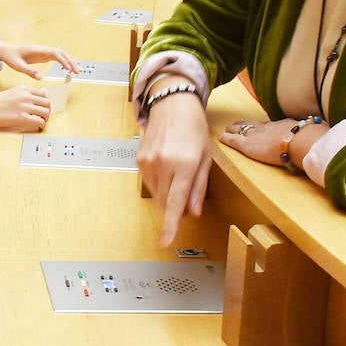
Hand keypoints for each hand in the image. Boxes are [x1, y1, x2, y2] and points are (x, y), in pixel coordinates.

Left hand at [0, 41, 80, 78]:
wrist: (5, 50)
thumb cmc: (11, 57)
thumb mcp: (18, 66)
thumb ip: (29, 71)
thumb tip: (41, 78)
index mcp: (38, 50)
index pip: (55, 54)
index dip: (64, 60)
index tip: (70, 69)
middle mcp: (43, 49)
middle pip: (61, 53)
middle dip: (71, 62)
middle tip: (79, 72)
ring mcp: (44, 51)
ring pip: (61, 55)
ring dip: (70, 61)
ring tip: (79, 70)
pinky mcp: (43, 55)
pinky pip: (57, 57)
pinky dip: (65, 61)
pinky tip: (71, 67)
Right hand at [0, 86, 50, 131]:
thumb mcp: (12, 92)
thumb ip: (23, 95)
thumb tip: (34, 103)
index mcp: (24, 88)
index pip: (43, 94)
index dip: (44, 103)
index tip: (41, 108)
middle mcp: (26, 95)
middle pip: (47, 103)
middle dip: (47, 111)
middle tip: (43, 116)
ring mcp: (25, 106)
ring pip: (46, 112)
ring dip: (45, 118)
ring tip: (40, 122)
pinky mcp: (22, 117)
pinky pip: (40, 121)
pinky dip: (41, 125)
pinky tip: (37, 127)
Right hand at [135, 88, 210, 247]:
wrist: (172, 104)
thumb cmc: (194, 128)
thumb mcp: (206, 157)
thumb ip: (199, 187)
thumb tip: (193, 212)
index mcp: (186, 164)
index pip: (176, 202)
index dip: (171, 224)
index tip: (166, 240)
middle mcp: (164, 164)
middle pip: (166, 202)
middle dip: (176, 206)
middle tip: (187, 192)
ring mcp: (149, 162)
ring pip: (157, 194)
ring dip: (167, 193)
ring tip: (177, 171)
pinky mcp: (139, 160)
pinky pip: (149, 183)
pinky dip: (159, 182)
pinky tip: (166, 166)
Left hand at [220, 117, 329, 169]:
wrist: (304, 142)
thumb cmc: (314, 140)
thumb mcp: (316, 134)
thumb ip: (316, 135)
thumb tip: (326, 137)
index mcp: (285, 125)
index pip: (271, 125)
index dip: (263, 126)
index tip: (260, 126)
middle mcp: (269, 127)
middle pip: (254, 124)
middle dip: (244, 124)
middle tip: (237, 124)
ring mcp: (258, 135)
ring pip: (242, 129)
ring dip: (234, 129)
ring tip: (228, 129)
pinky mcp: (249, 145)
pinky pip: (234, 140)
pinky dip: (227, 139)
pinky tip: (220, 138)